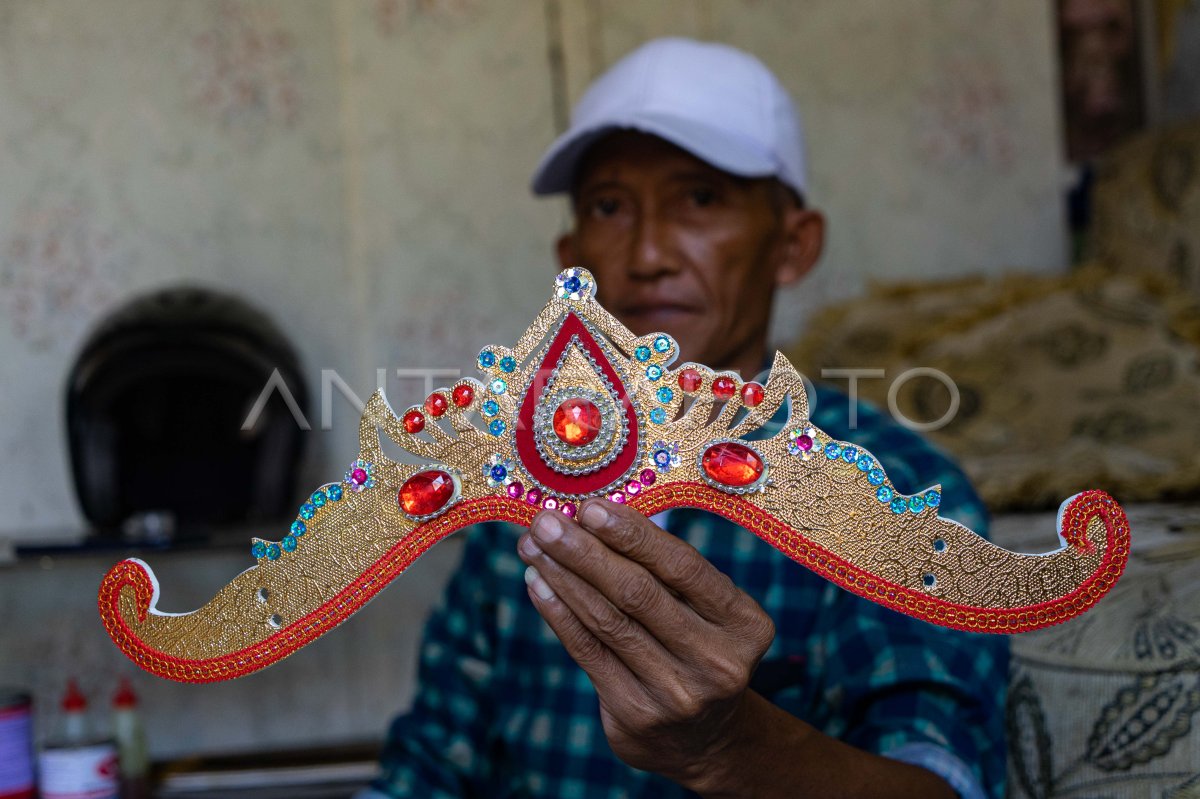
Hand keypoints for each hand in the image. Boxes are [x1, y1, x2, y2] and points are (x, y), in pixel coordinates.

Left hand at [515, 499, 775, 788]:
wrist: (707, 741)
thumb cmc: (699, 648)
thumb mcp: (709, 612)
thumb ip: (667, 572)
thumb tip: (597, 515)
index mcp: (745, 624)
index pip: (683, 567)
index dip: (633, 534)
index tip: (590, 507)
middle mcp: (717, 661)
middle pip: (638, 593)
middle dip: (585, 551)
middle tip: (546, 521)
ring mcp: (676, 693)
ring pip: (607, 620)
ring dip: (563, 577)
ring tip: (533, 547)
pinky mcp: (636, 715)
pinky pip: (588, 651)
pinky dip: (558, 613)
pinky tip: (538, 584)